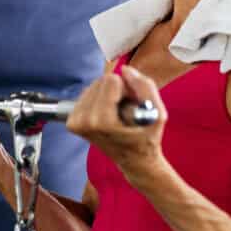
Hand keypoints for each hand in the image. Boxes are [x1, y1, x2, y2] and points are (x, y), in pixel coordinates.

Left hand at [67, 65, 167, 185]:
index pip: (111, 80)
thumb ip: (145, 88)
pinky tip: (109, 113)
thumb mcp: (157, 114)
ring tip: (119, 113)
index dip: (127, 89)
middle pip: (100, 81)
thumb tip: (126, 70)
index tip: (133, 105)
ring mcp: (75, 123)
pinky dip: (100, 99)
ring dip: (109, 94)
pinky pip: (86, 94)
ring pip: (93, 86)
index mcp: (101, 121)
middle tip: (126, 109)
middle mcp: (83, 122)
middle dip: (117, 91)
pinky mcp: (72, 122)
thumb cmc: (146, 139)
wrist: (134, 161)